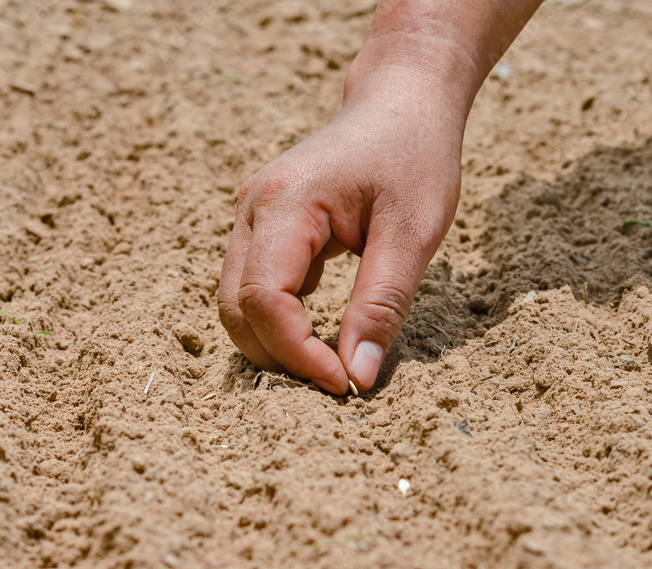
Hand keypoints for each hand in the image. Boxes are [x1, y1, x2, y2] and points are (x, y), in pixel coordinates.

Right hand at [218, 76, 464, 394]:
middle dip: (280, 356)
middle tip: (339, 381)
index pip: (264, 300)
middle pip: (236, 308)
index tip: (346, 384)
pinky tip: (323, 331)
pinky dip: (280, 321)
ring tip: (331, 362)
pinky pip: (253, 287)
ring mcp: (251, 216)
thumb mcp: (413, 234)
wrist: (402, 101)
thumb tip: (358, 376)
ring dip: (275, 343)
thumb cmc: (414, 156)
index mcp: (285, 203)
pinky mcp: (263, 227)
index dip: (298, 353)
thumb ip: (381, 305)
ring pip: (237, 303)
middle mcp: (253, 209)